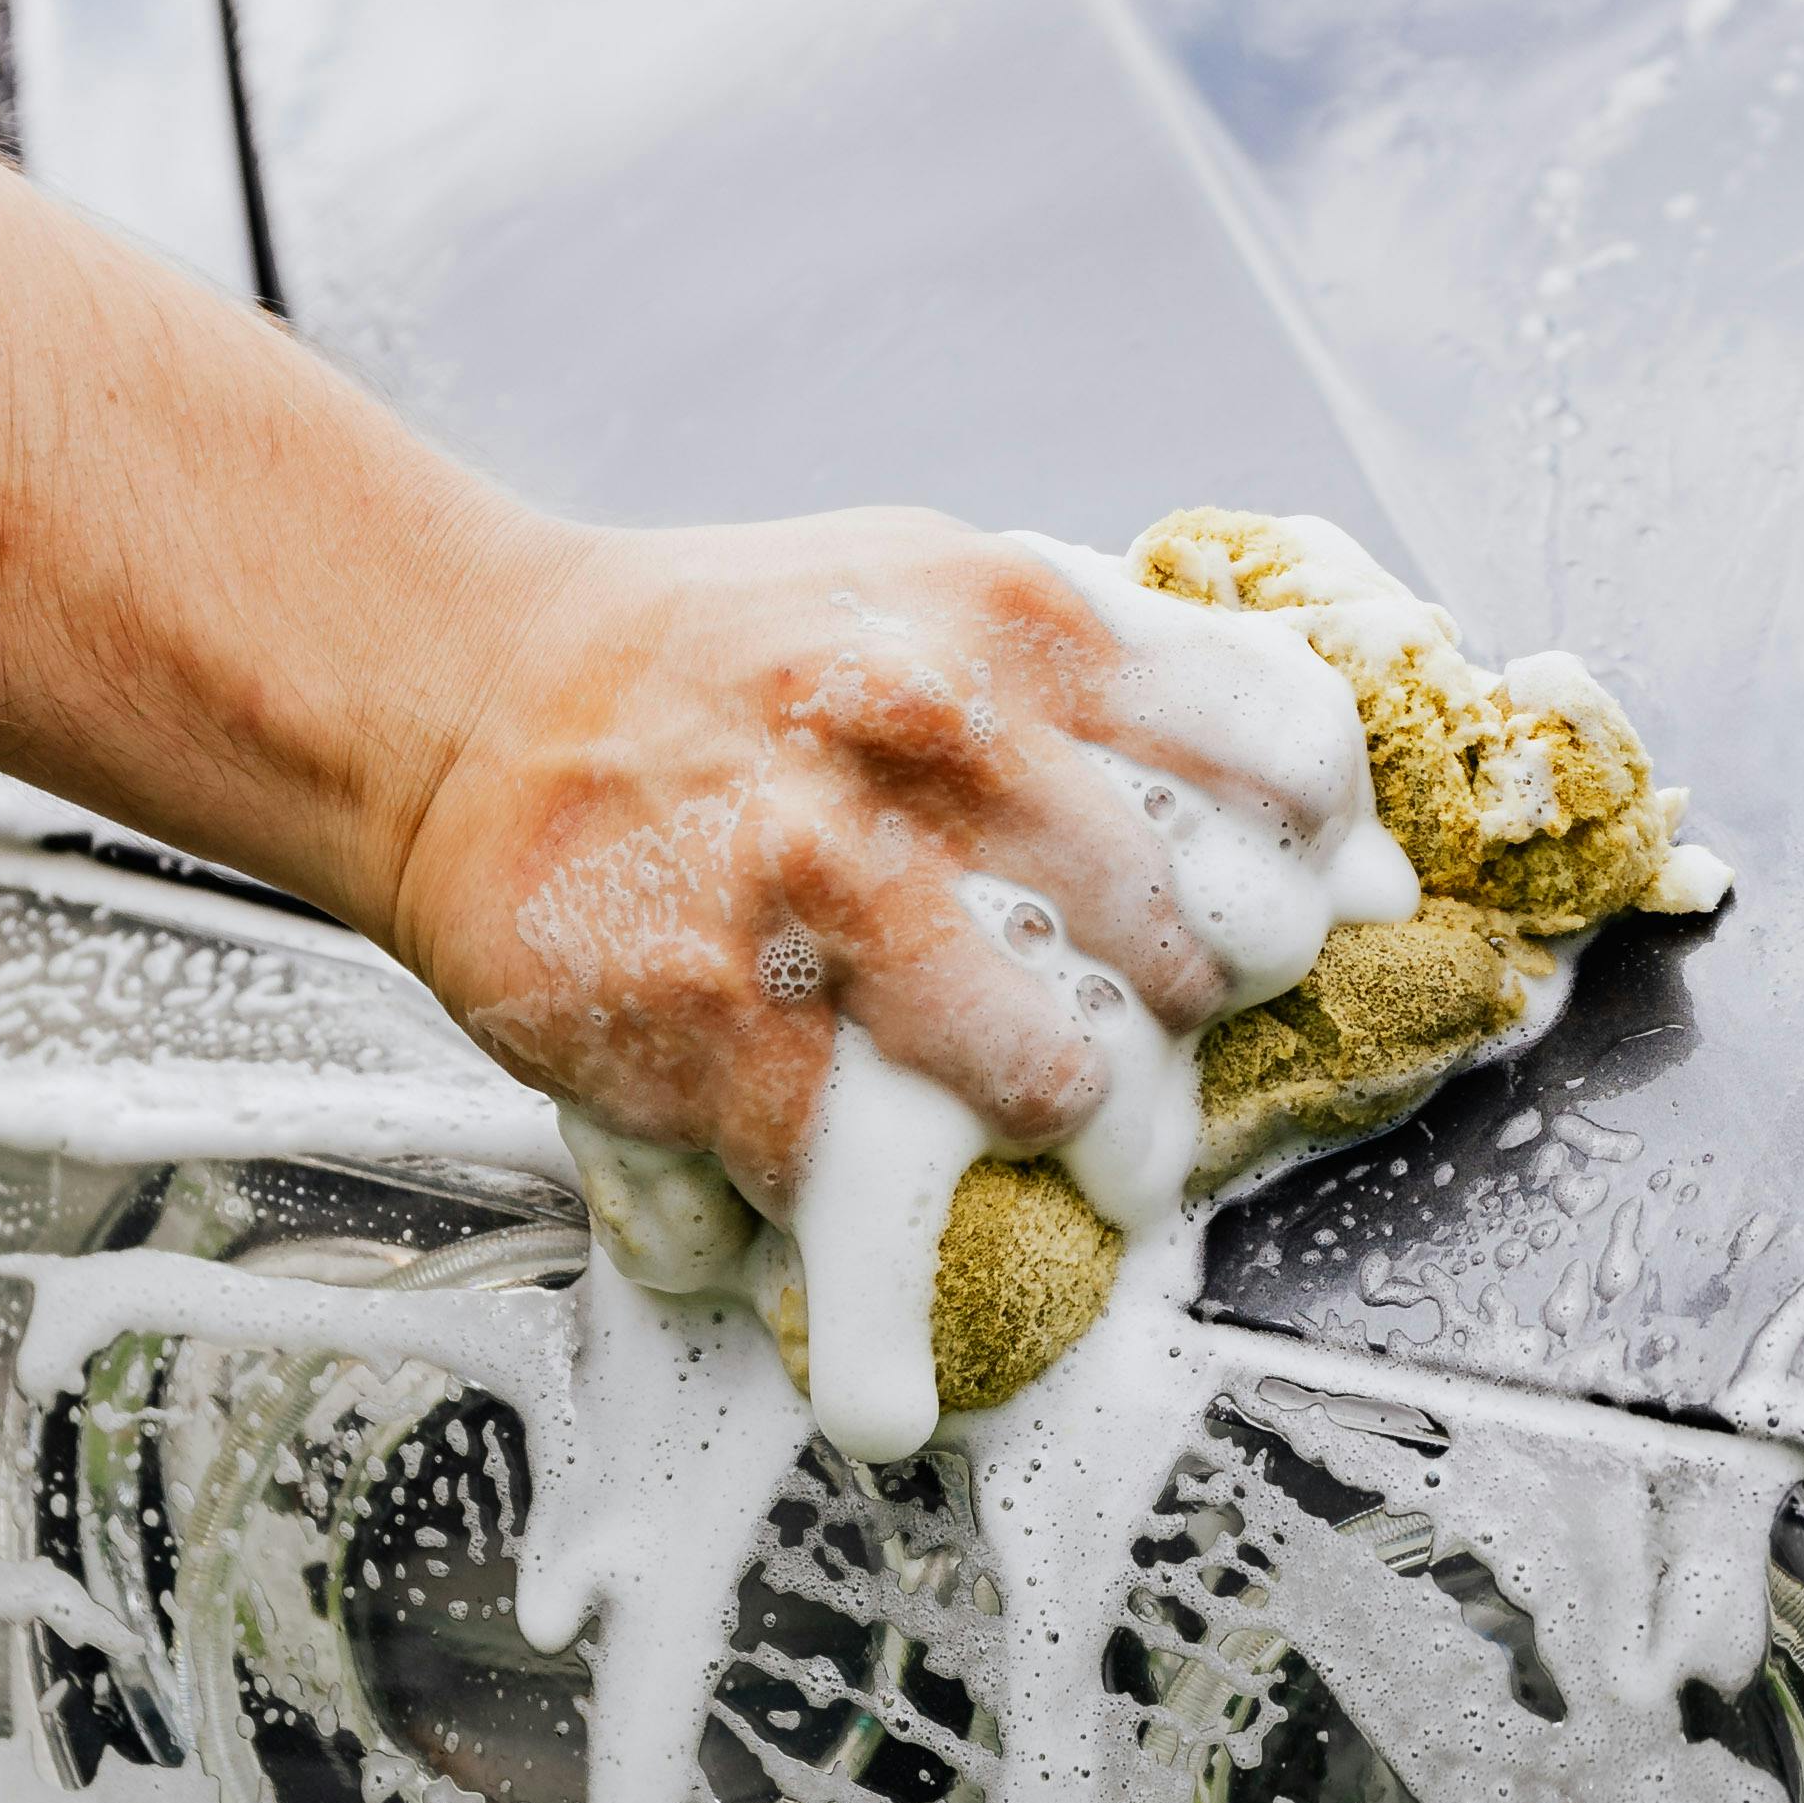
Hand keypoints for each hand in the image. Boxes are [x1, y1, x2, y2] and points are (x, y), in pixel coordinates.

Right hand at [385, 504, 1396, 1230]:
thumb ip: (1126, 690)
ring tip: (1048, 1112)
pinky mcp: (713, 1024)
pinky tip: (864, 1158)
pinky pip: (869, 1179)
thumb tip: (1337, 837)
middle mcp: (935, 742)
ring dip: (1077, 1122)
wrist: (465, 696)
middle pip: (1192, 942)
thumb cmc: (728, 658)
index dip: (1314, 864)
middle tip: (1148, 1024)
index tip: (1305, 908)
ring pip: (1064, 1077)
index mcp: (1018, 625)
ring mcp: (819, 889)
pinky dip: (885, 1207)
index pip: (1282, 765)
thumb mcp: (939, 595)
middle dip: (1193, 1017)